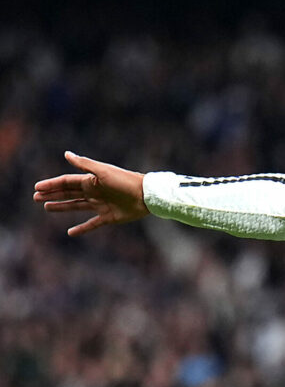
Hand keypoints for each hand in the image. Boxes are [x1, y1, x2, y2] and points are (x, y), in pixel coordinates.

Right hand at [33, 151, 148, 235]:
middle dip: (53, 195)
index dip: (52, 185)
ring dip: (62, 207)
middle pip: (69, 193)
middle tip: (36, 198)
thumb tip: (66, 154)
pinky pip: (92, 224)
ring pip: (77, 206)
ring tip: (47, 207)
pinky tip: (70, 232)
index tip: (37, 188)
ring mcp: (101, 205)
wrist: (146, 196)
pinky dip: (82, 228)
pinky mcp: (109, 217)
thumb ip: (85, 164)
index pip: (67, 182)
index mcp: (91, 181)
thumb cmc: (125, 181)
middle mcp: (94, 192)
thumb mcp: (103, 171)